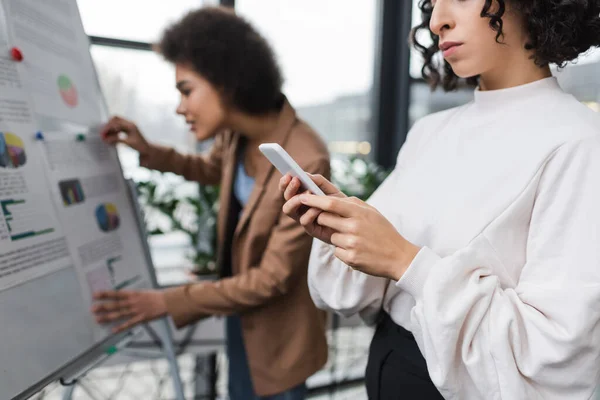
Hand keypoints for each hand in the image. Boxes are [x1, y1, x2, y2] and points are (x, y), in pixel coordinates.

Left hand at [91, 290, 167, 332]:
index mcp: (133, 294)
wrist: (167, 302)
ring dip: (107, 317)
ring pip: (119, 314)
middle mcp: (133, 302)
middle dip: (103, 307)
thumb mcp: (142, 292)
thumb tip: (120, 296)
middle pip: (115, 305)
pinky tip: (112, 330)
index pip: (116, 293)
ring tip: (97, 319)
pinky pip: (129, 324)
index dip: (105, 294)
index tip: (95, 295)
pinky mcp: (141, 318)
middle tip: (92, 309)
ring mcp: (136, 311)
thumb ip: (131, 296)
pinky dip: (121, 327)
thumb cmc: (156, 297)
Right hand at [100, 116, 150, 155]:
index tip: (103, 134)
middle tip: (103, 135)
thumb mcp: (129, 143)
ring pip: (115, 123)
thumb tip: (107, 139)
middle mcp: (129, 124)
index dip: (108, 127)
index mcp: (131, 125)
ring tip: (105, 138)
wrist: (147, 149)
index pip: (116, 122)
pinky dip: (113, 132)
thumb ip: (117, 140)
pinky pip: (117, 128)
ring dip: (110, 130)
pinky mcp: (127, 130)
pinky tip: (110, 139)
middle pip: (115, 120)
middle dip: (108, 127)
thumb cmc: (140, 146)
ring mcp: (128, 126)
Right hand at [280, 173, 344, 243]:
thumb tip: (305, 175)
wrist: (351, 221)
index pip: (287, 189)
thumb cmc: (340, 204)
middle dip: (289, 189)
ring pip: (288, 210)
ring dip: (295, 200)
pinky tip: (319, 207)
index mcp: (301, 197)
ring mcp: (303, 218)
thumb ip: (318, 181)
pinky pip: (303, 220)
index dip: (285, 182)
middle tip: (296, 180)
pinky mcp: (310, 229)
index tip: (288, 174)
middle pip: (286, 199)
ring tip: (308, 193)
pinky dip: (310, 212)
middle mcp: (299, 208)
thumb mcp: (330, 189)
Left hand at [299, 194, 420, 279]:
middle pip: (324, 218)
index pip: (331, 203)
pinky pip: (336, 251)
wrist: (399, 257)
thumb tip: (331, 197)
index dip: (314, 200)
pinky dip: (343, 250)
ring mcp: (352, 243)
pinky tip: (358, 250)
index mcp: (360, 212)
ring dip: (338, 237)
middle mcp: (354, 227)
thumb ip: (353, 205)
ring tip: (356, 240)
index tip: (303, 197)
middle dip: (324, 219)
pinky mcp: (350, 258)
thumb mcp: (372, 213)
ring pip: (331, 236)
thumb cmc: (384, 232)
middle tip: (336, 222)